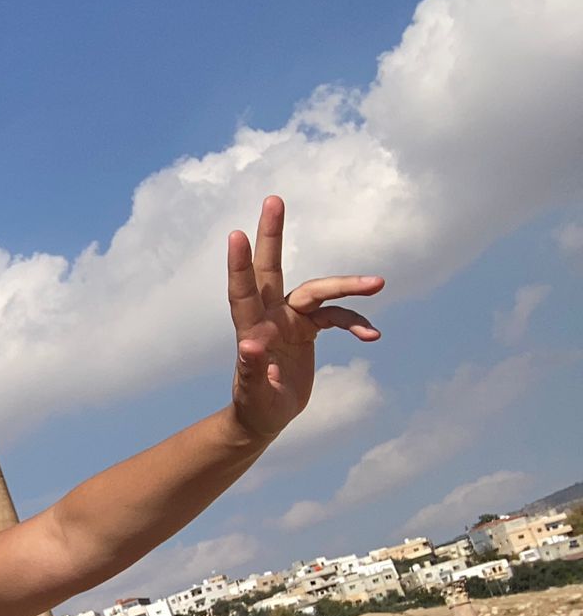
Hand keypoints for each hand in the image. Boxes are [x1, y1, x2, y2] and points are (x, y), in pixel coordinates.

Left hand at [228, 196, 382, 443]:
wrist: (265, 417)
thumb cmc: (255, 407)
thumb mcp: (254, 396)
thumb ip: (252, 372)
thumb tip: (250, 345)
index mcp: (252, 329)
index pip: (244, 291)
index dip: (240, 264)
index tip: (237, 234)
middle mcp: (270, 316)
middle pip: (272, 268)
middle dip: (273, 235)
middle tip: (273, 199)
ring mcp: (290, 319)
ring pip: (320, 292)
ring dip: (347, 287)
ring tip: (378, 283)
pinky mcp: (309, 329)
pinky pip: (338, 316)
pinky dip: (355, 322)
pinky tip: (372, 336)